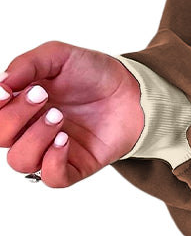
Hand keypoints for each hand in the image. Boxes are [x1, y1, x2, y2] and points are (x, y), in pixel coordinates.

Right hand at [0, 41, 145, 187]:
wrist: (133, 88)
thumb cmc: (94, 73)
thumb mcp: (58, 56)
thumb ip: (25, 65)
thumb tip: (0, 85)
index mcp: (20, 105)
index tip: (8, 91)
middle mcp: (30, 130)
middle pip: (1, 137)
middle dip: (16, 116)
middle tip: (42, 96)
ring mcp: (51, 150)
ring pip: (20, 161)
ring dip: (35, 138)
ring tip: (59, 116)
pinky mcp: (74, 166)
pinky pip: (50, 178)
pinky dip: (52, 161)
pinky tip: (65, 139)